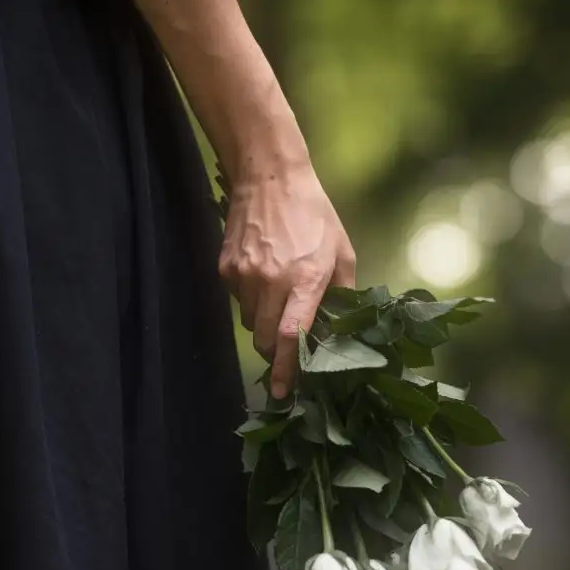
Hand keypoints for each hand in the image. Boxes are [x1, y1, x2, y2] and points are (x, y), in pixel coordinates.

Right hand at [219, 164, 355, 398]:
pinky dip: (250, 303)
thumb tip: (339, 328)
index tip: (281, 392)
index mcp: (305, 280)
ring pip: (249, 323)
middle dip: (274, 354)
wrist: (269, 177)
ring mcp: (244, 276)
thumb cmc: (314, 215)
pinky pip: (238, 302)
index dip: (284, 368)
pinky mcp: (226, 269)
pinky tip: (264, 281)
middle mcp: (271, 282)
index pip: (289, 336)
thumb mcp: (342, 252)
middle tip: (286, 353)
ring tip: (279, 304)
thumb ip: (343, 293)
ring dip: (263, 327)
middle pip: (263, 339)